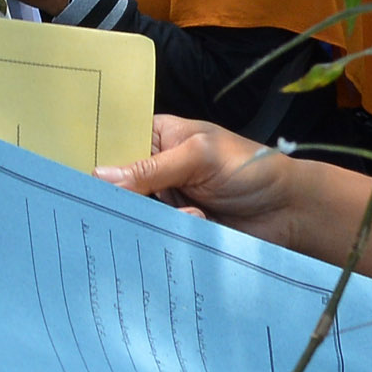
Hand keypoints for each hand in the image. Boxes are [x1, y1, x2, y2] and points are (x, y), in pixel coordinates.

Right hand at [110, 113, 301, 228]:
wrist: (289, 210)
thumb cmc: (249, 168)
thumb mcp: (198, 157)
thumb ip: (149, 168)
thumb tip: (98, 176)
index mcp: (158, 136)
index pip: (115, 144)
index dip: (98, 159)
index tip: (82, 179)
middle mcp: (157, 168)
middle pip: (118, 184)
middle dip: (124, 196)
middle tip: (135, 201)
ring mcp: (166, 200)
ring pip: (136, 213)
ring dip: (156, 216)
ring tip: (192, 210)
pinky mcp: (177, 228)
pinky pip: (156, 235)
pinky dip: (170, 234)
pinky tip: (198, 223)